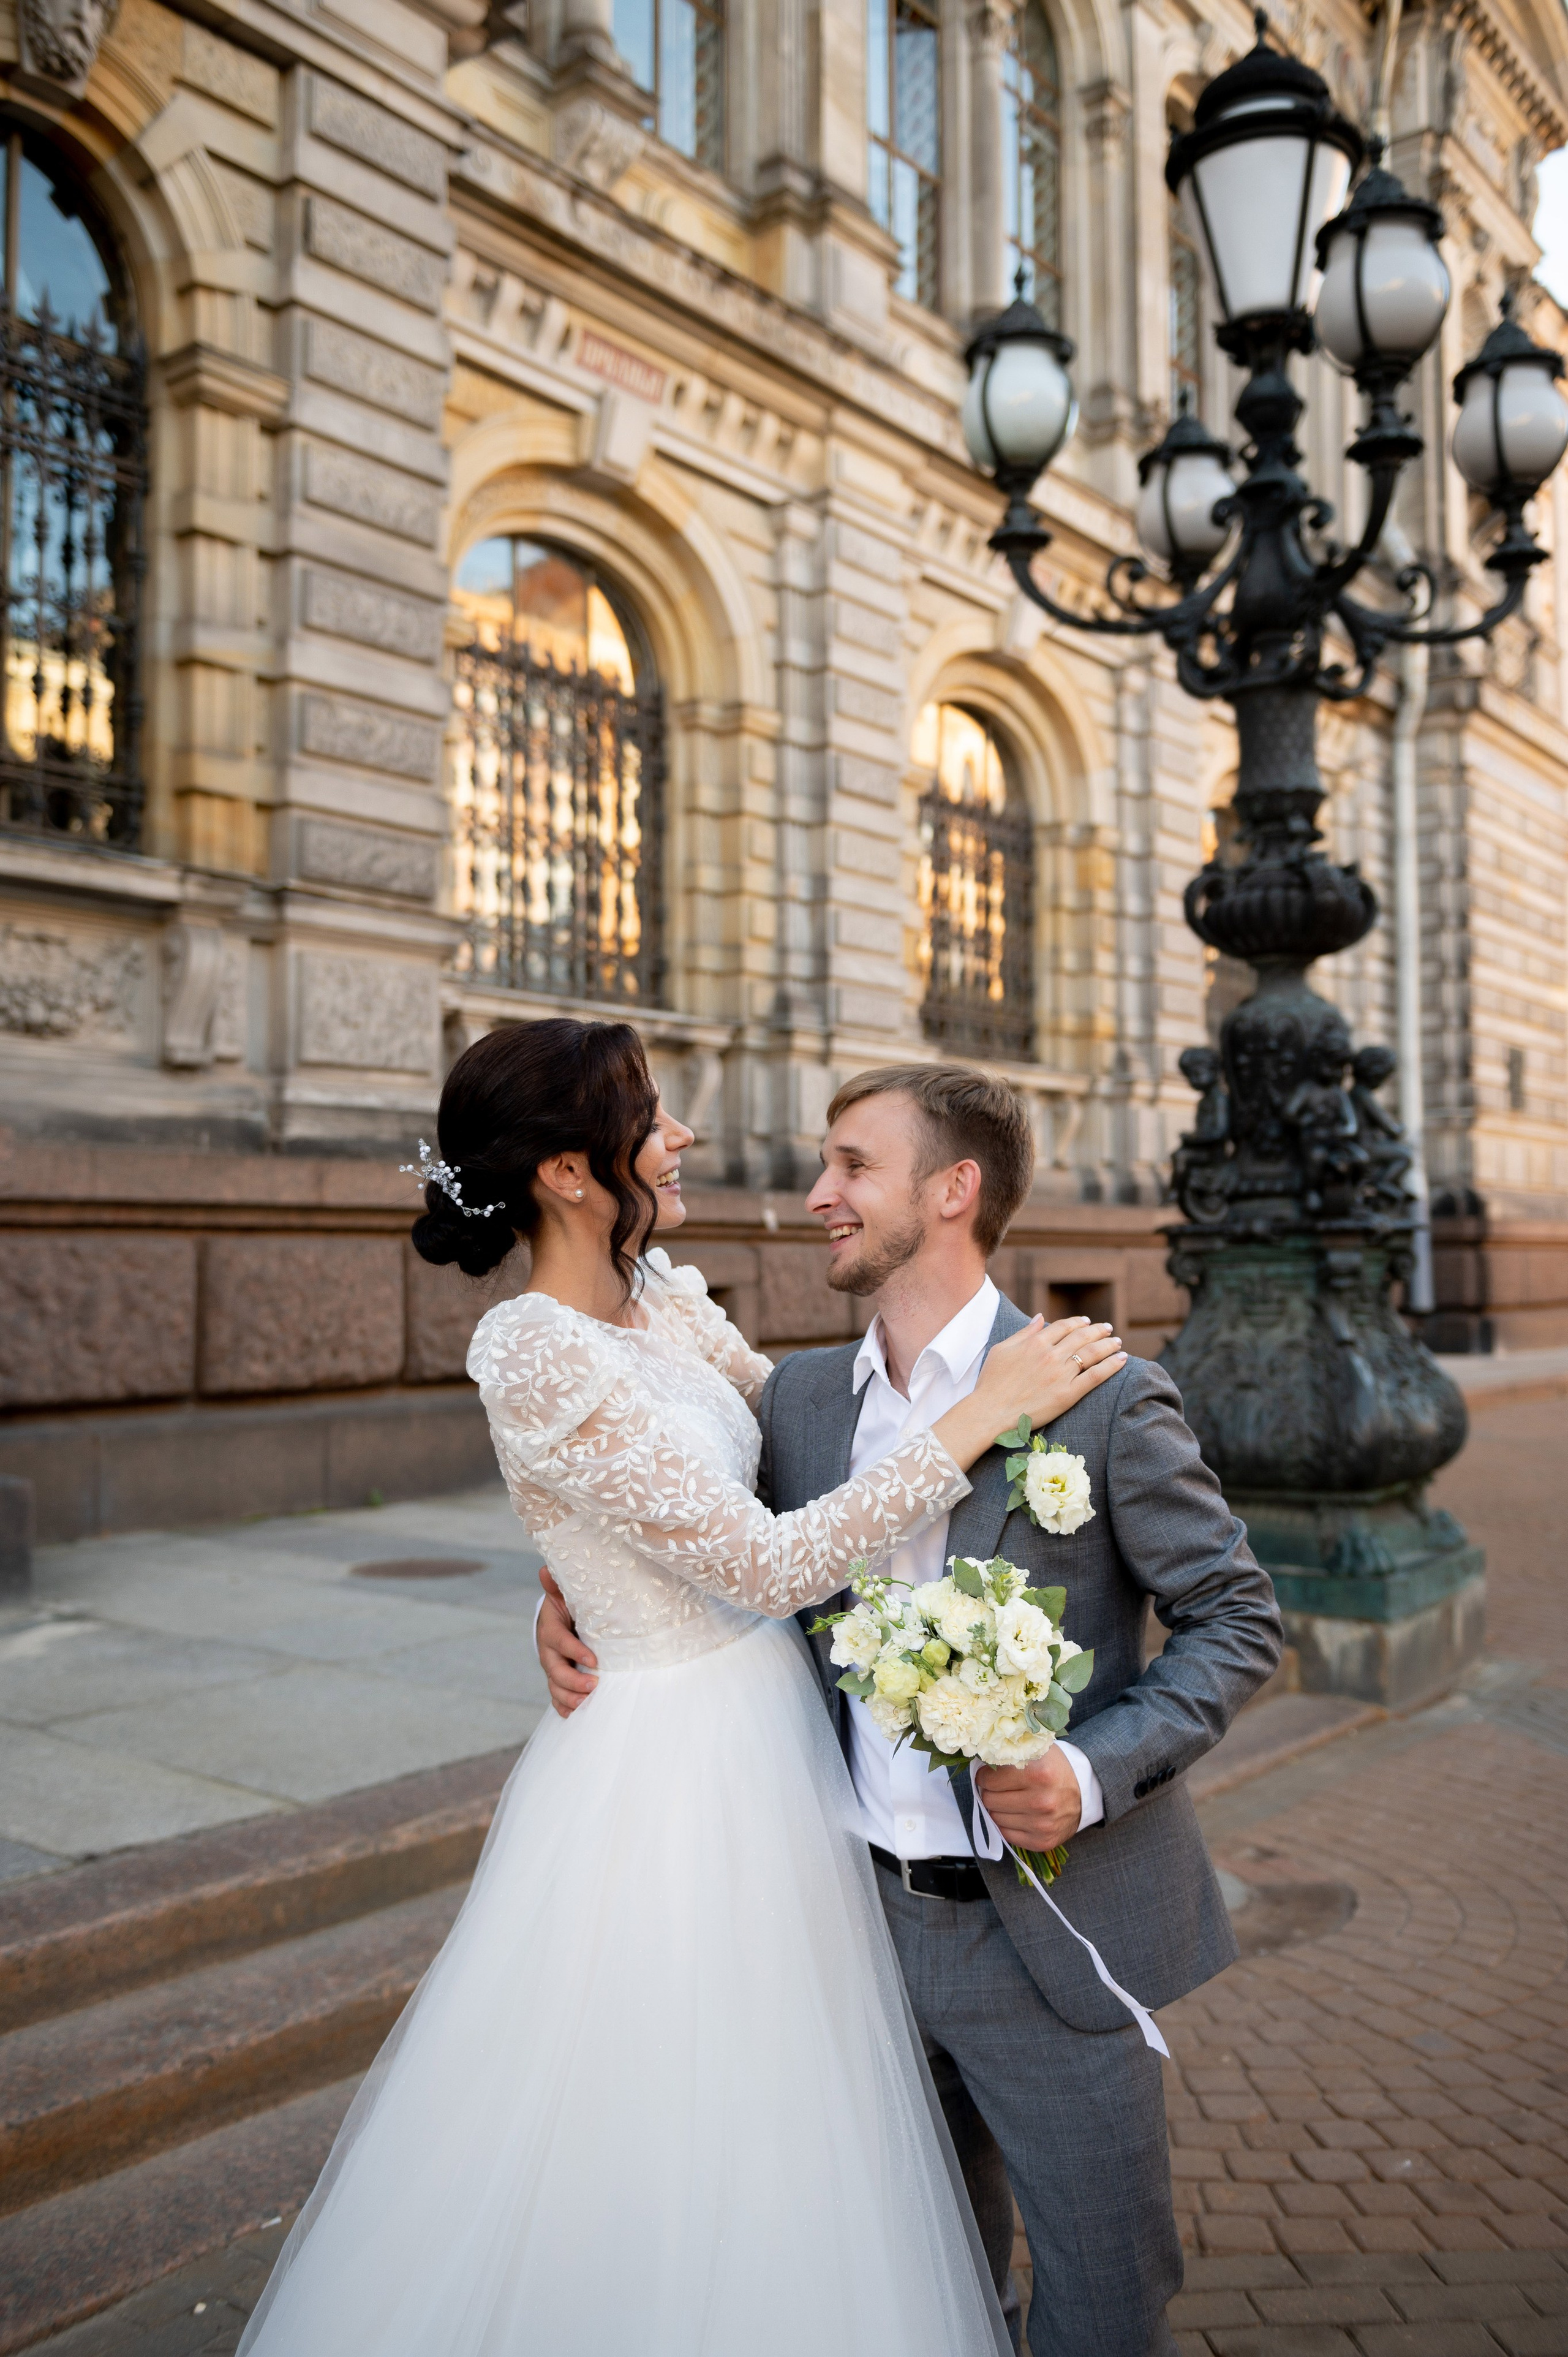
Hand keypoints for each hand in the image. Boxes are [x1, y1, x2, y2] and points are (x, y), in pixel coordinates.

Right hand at [537, 1569, 597, 1717]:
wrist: (559, 1619)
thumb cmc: (568, 1604)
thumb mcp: (564, 1593)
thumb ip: (557, 1585)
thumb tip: (544, 1570)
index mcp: (550, 1629)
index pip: (559, 1641)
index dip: (574, 1651)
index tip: (594, 1661)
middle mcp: (548, 1651)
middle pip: (554, 1670)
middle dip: (573, 1681)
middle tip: (595, 1685)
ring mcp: (552, 1667)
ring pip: (554, 1687)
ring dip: (569, 1698)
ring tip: (587, 1703)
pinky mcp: (557, 1678)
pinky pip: (556, 1696)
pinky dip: (563, 1707)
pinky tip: (574, 1715)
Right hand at [932, 1317, 1125, 1471]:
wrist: (990, 1413)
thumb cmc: (991, 1382)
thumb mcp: (1002, 1350)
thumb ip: (1024, 1332)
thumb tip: (1040, 1317)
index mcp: (1035, 1343)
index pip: (1064, 1327)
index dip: (1078, 1322)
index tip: (1087, 1322)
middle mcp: (1051, 1355)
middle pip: (1082, 1337)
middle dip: (1098, 1330)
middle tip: (1108, 1329)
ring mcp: (1061, 1375)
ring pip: (1092, 1353)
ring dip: (1108, 1345)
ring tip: (1118, 1342)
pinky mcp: (1068, 1395)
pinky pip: (1095, 1376)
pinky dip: (1111, 1366)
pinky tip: (1121, 1359)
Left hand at [976, 1746, 1083, 1850]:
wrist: (1083, 1793)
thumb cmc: (1053, 1769)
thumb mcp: (1034, 1751)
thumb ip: (1007, 1754)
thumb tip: (976, 1763)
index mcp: (1038, 1774)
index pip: (988, 1780)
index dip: (986, 1776)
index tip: (990, 1774)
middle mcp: (1041, 1801)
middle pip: (989, 1799)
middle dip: (990, 1792)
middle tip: (1000, 1787)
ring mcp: (1042, 1824)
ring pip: (995, 1818)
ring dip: (999, 1808)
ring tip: (1012, 1799)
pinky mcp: (1042, 1841)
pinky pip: (1006, 1834)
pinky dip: (1007, 1824)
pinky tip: (1018, 1813)